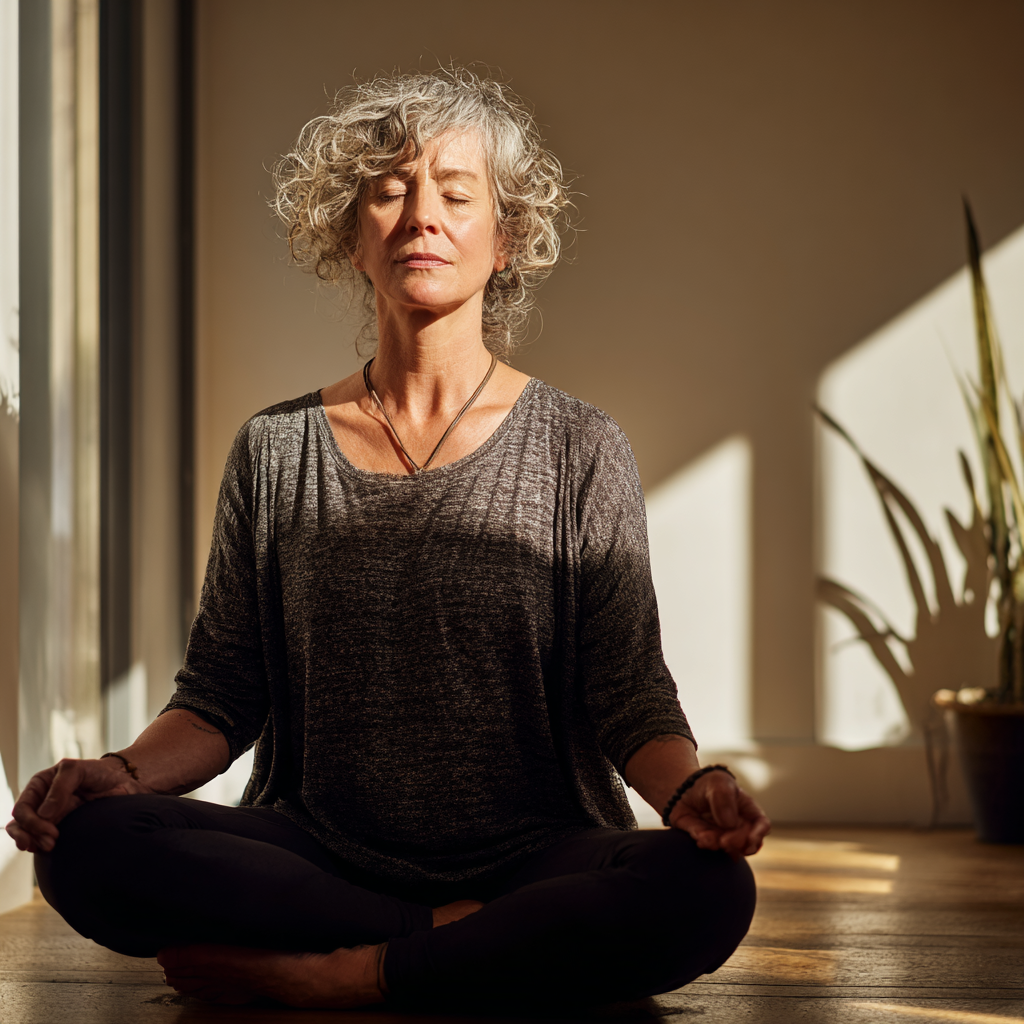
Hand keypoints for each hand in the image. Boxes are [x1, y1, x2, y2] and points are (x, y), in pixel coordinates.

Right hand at [5, 758, 151, 853]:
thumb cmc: (98, 772)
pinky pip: (40, 838)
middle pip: (21, 824)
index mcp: (40, 785)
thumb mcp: (78, 770)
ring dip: (32, 842)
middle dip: (30, 835)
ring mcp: (49, 815)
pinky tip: (45, 848)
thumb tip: (44, 813)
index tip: (50, 830)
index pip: (23, 808)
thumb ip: (61, 787)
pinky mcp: (59, 826)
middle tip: (50, 843)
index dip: (31, 822)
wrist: (120, 782)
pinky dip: (38, 845)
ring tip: (48, 847)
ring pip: (25, 833)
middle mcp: (41, 801)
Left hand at [669, 770, 770, 859]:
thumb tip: (730, 824)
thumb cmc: (708, 783)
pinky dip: (705, 843)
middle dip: (736, 843)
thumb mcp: (718, 782)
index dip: (759, 834)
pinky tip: (699, 837)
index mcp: (747, 809)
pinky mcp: (708, 839)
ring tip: (705, 838)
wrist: (682, 789)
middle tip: (724, 842)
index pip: (761, 824)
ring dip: (718, 845)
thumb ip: (724, 798)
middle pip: (746, 841)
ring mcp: (723, 835)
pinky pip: (709, 845)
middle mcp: (738, 826)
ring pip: (728, 848)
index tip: (750, 841)